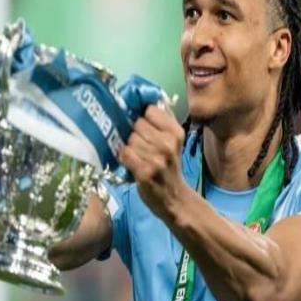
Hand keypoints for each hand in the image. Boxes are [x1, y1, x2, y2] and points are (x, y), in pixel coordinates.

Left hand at [119, 105, 187, 221]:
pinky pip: (125, 153)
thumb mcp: (173, 142)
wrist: (175, 199)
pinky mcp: (144, 172)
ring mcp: (156, 158)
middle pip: (137, 124)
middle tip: (142, 148)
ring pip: (129, 139)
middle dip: (135, 134)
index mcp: (176, 132)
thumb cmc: (170, 168)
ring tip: (139, 158)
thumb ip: (160, 123)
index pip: (149, 111)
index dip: (144, 119)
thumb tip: (141, 102)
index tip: (145, 129)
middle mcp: (168, 143)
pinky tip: (132, 164)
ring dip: (130, 148)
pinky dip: (124, 158)